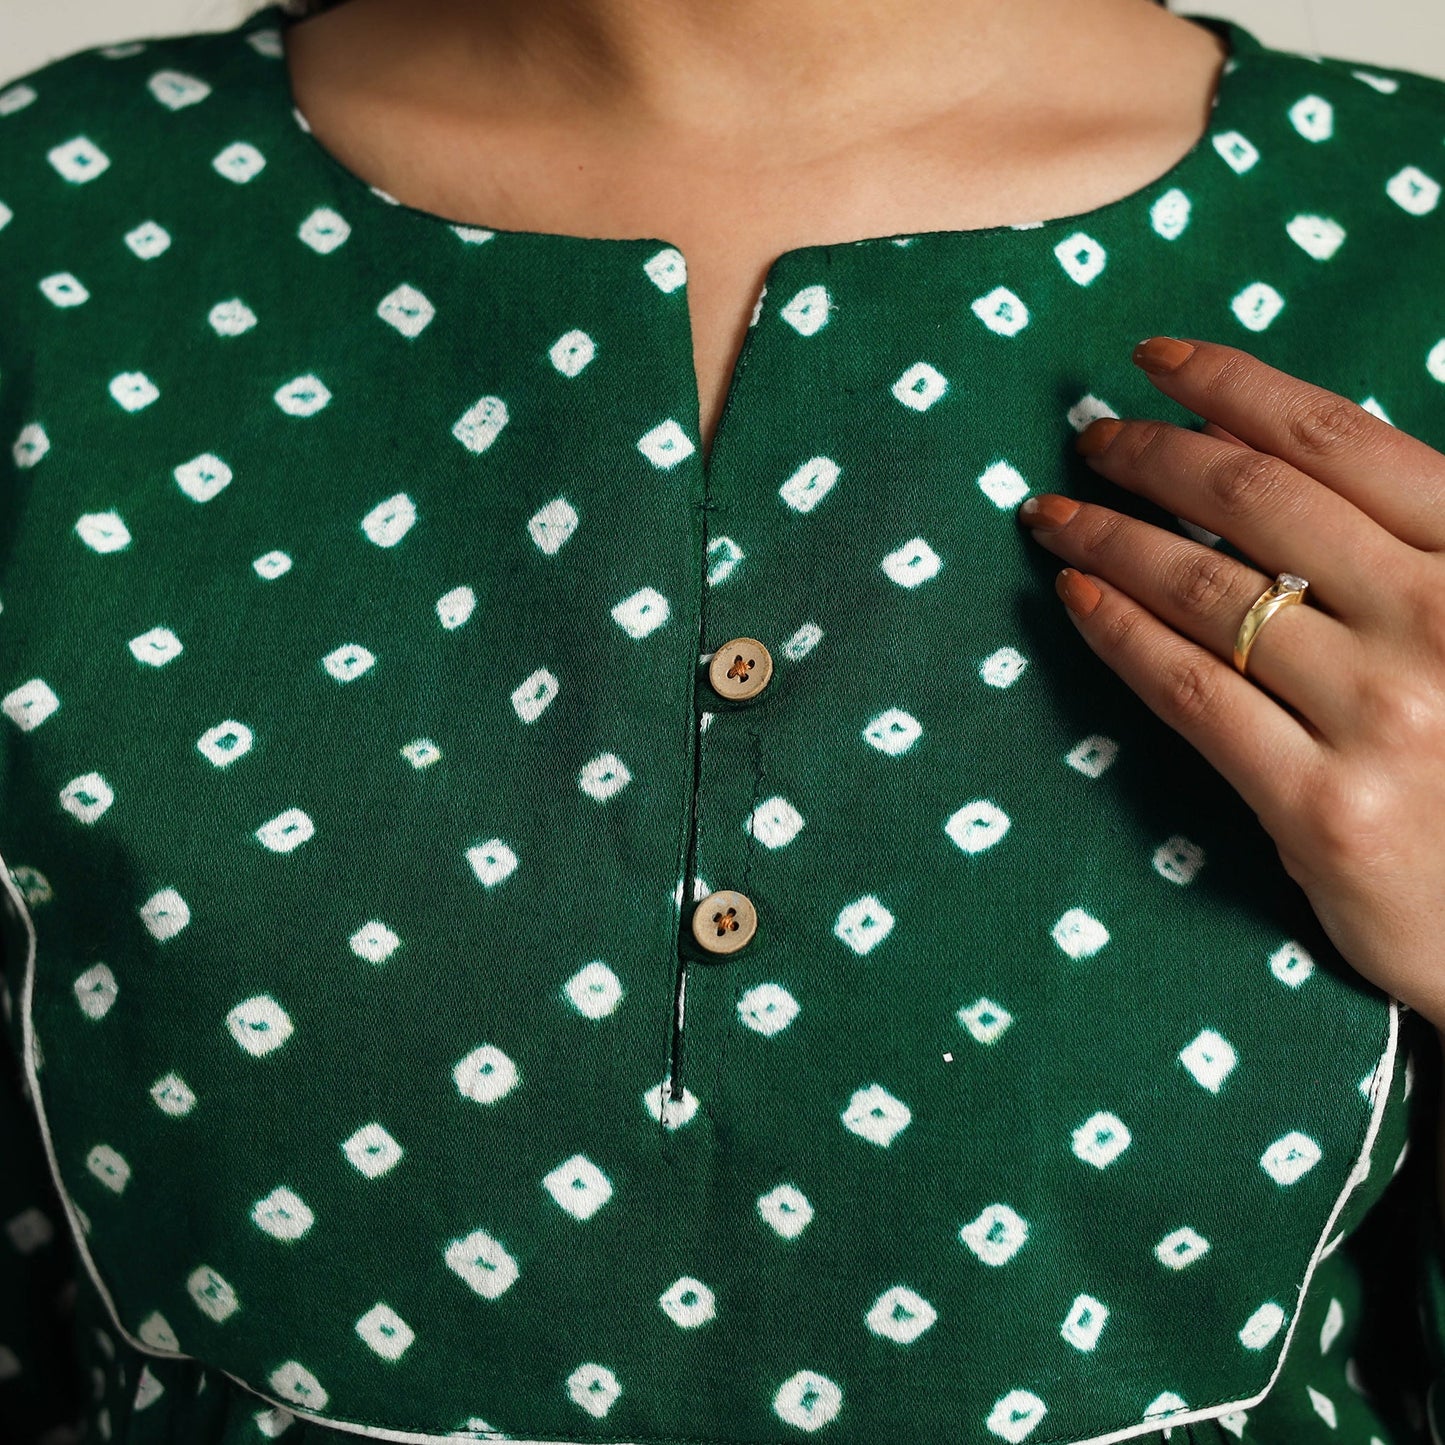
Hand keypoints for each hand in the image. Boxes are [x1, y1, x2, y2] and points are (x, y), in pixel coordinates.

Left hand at [1018, 337, 1444, 1027]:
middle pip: (1259, 504)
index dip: (1233, 387)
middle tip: (1090, 437)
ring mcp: (1385, 717)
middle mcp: (1442, 620)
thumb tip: (1269, 463)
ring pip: (1209, 592)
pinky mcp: (1323, 807)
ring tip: (1055, 516)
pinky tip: (1076, 599)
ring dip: (1112, 538)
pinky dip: (1121, 635)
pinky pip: (1192, 695)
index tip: (1153, 361)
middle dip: (1155, 456)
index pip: (1340, 441)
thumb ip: (1410, 546)